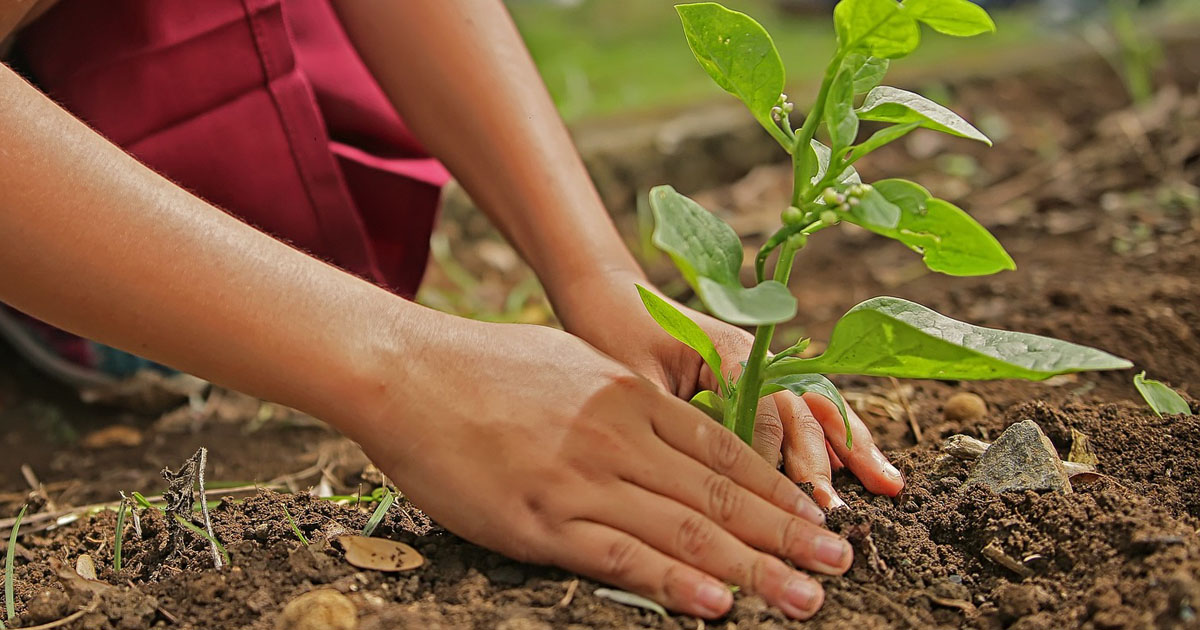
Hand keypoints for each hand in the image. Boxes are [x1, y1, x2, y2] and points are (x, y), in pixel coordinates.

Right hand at [346, 317, 850, 618]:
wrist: (406, 370)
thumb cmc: (484, 368)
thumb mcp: (572, 366)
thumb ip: (624, 401)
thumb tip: (664, 433)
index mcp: (630, 397)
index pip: (725, 451)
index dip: (779, 488)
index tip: (819, 516)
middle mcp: (619, 436)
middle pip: (721, 494)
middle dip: (787, 532)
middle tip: (839, 562)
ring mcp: (581, 478)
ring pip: (684, 529)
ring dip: (753, 566)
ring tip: (805, 596)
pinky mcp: (540, 519)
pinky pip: (619, 556)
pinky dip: (673, 583)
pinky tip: (716, 605)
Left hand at [554, 270, 903, 507]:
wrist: (611, 297)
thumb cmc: (614, 335)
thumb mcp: (634, 379)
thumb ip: (671, 418)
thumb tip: (698, 476)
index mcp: (728, 350)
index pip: (765, 409)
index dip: (774, 457)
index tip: (779, 503)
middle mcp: (757, 356)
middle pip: (802, 410)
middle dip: (823, 462)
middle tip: (836, 513)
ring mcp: (764, 366)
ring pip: (818, 408)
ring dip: (852, 448)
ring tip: (889, 486)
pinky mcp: (760, 379)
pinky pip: (805, 409)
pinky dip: (836, 438)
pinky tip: (861, 468)